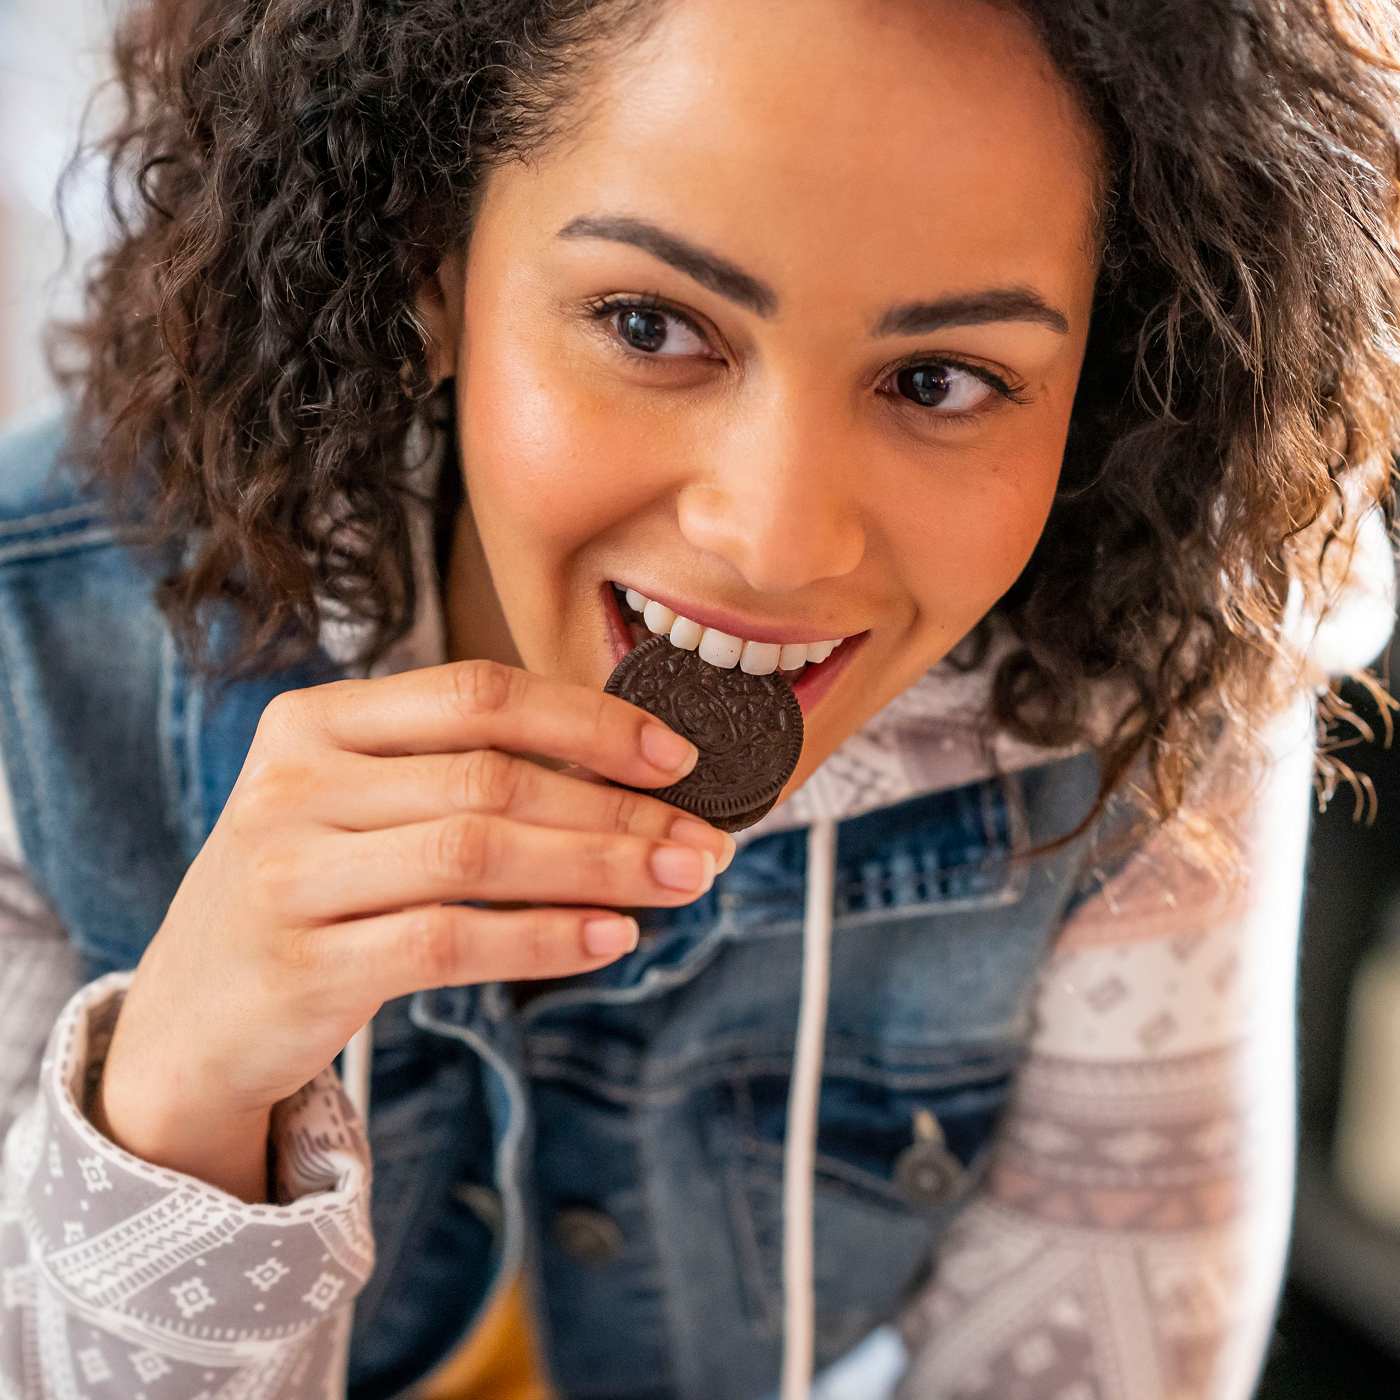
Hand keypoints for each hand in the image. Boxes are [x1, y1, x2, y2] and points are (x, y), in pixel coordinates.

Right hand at [93, 659, 731, 1191]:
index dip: (589, 721)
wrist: (191, 1018)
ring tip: (682, 881)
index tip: (677, 758)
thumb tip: (627, 778)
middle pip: (493, 778)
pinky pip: (450, 941)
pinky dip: (544, 939)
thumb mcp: (355, 809)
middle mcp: (294, 783)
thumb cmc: (311, 894)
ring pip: (480, 854)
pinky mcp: (302, 965)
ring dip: (601, 867)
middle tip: (704, 840)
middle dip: (618, 810)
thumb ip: (459, 776)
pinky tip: (611, 937)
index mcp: (316, 720)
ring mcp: (289, 874)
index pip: (477, 693)